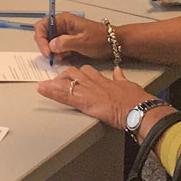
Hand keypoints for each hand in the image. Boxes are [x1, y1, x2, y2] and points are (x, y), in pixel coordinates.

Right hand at [32, 12, 108, 63]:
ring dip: (52, 51)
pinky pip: (57, 47)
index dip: (41, 38)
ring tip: (60, 56)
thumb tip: (51, 45)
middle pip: (44, 34)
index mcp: (64, 20)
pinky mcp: (68, 41)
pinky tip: (65, 56)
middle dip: (45, 46)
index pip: (42, 25)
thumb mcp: (82, 41)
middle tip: (51, 56)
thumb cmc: (101, 38)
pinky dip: (58, 53)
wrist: (113, 43)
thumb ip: (65, 42)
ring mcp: (65, 33)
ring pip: (49, 42)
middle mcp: (62, 25)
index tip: (47, 51)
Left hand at [36, 63, 158, 129]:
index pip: (87, 71)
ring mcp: (88, 92)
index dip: (78, 72)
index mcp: (104, 80)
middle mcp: (94, 83)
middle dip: (64, 77)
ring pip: (66, 82)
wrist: (138, 109)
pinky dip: (51, 92)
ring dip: (53, 84)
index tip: (72, 74)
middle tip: (56, 81)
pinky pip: (64, 95)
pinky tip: (41, 89)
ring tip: (43, 85)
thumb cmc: (137, 100)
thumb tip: (118, 72)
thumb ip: (120, 78)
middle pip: (74, 73)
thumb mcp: (129, 85)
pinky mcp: (84, 102)